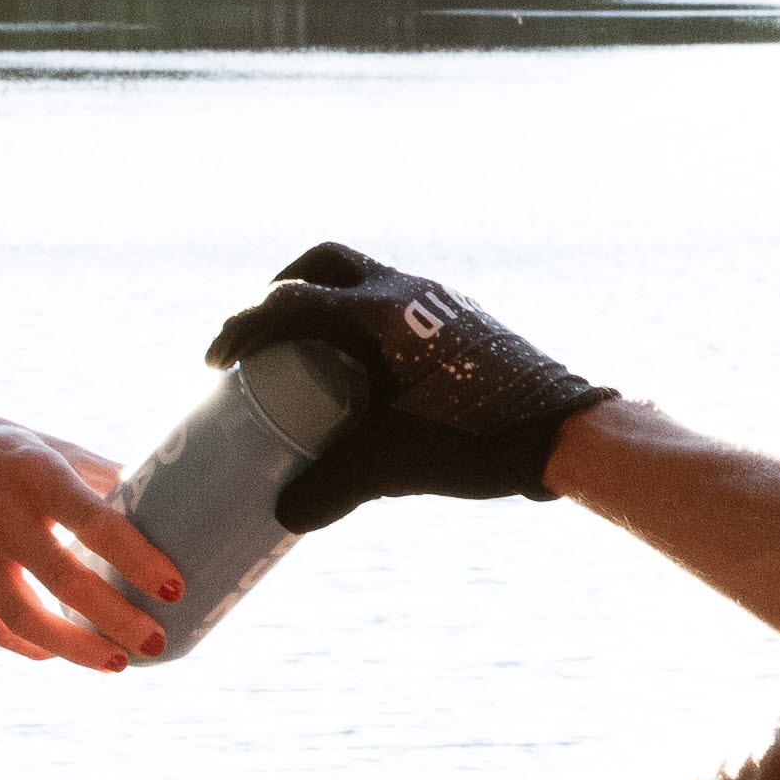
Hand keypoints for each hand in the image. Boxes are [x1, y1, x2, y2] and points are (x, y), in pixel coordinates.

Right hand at [0, 407, 180, 668]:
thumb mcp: (41, 443)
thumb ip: (95, 473)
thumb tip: (161, 496)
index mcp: (36, 475)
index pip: (99, 524)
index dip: (140, 561)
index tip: (175, 588)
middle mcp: (1, 517)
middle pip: (69, 583)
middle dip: (119, 620)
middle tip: (155, 641)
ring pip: (30, 620)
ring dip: (78, 649)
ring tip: (116, 662)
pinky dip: (32, 646)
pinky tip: (59, 652)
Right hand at [211, 240, 615, 532]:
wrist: (562, 432)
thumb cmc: (476, 441)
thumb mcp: (393, 469)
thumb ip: (331, 491)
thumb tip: (283, 517)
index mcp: (379, 314)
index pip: (289, 302)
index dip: (241, 327)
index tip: (216, 362)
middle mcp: (405, 291)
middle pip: (322, 263)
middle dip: (279, 291)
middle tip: (258, 334)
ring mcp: (436, 300)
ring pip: (362, 276)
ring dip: (324, 300)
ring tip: (303, 348)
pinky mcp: (458, 319)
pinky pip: (392, 300)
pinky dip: (361, 319)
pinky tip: (362, 366)